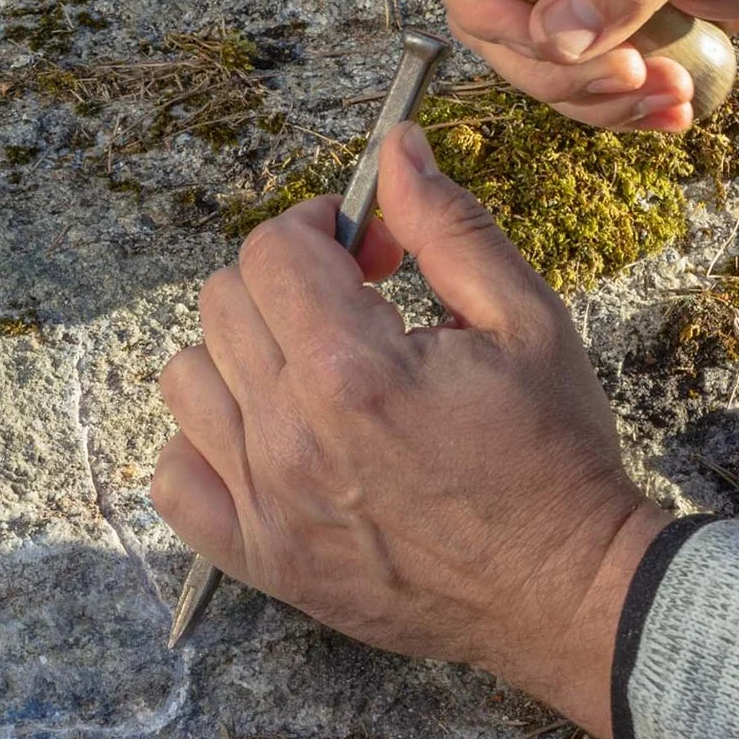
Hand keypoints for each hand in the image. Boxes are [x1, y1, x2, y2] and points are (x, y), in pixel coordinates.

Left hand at [149, 121, 671, 737]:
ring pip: (188, 379)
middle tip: (349, 307)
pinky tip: (268, 440)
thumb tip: (396, 149)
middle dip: (284, 284)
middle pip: (223, 303)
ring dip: (241, 358)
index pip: (272, 250)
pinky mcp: (258, 558)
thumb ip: (447, 226)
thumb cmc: (554, 456)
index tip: (362, 249)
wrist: (564, 590)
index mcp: (354, 367)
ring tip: (309, 374)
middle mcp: (292, 434)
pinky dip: (205, 447)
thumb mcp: (526, 320)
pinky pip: (175, 479)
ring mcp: (266, 502)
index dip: (318, 228)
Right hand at [418, 0, 738, 133]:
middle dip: (560, 69)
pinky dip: (612, 100)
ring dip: (592, 96)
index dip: (502, 16)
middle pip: (489, 14)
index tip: (577, 50)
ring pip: (526, 53)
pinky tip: (669, 106)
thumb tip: (553, 35)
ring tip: (672, 97)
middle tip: (638, 81)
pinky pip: (565, 64)